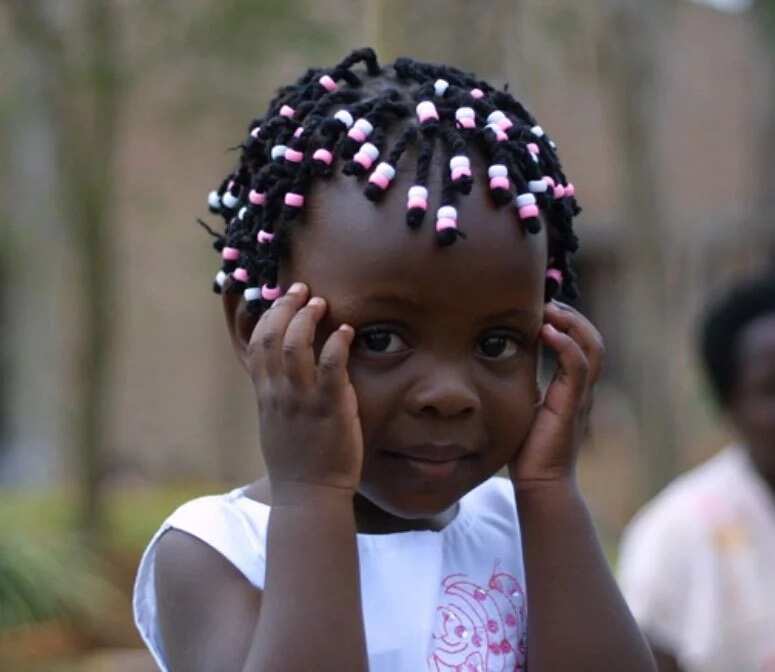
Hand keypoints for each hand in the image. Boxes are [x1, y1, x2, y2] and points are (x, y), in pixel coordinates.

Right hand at [246, 282, 363, 500]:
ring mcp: (302, 400)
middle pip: (272, 336)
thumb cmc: (296, 461)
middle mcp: (279, 393)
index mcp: (266, 394)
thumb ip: (278, 393)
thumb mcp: (275, 422)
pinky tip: (347, 332)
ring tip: (322, 304)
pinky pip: (331, 367)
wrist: (308, 495)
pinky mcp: (329, 409)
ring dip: (308, 318)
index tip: (282, 299)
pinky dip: (338, 344)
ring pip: (296, 345)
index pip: (257, 344)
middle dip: (285, 306)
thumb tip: (286, 369)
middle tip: (303, 291)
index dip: (268, 316)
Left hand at [509, 301, 603, 490]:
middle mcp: (582, 388)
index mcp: (572, 387)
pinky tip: (546, 332)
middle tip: (546, 302)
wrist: (540, 482)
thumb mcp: (524, 405)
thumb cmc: (528, 449)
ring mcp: (580, 395)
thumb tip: (501, 357)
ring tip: (549, 310)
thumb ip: (523, 382)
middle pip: (592, 338)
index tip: (542, 307)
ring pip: (592, 346)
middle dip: (572, 315)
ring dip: (572, 322)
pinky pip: (578, 366)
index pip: (581, 343)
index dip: (567, 321)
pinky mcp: (572, 404)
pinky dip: (566, 344)